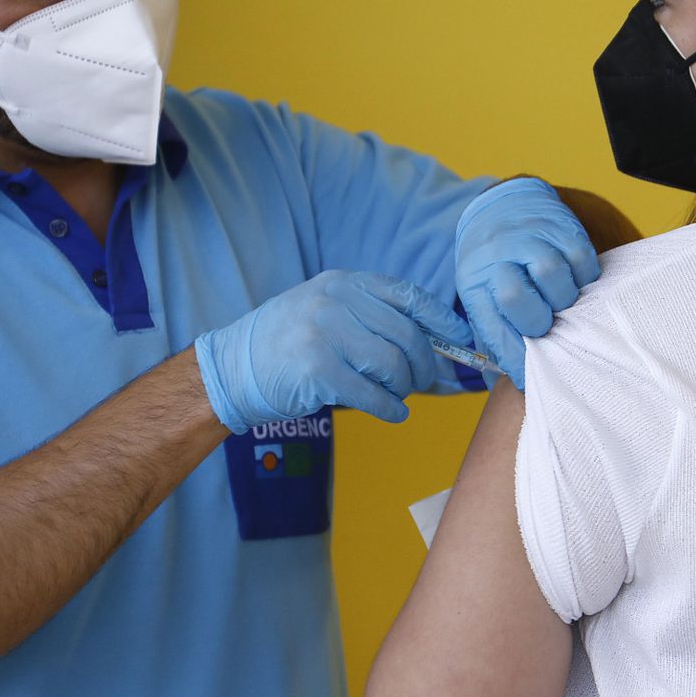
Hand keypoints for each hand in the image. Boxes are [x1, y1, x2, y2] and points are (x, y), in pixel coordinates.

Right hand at [195, 270, 471, 429]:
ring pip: (394, 365)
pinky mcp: (319, 370)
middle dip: (425, 365)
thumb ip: (374, 322)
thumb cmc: (288, 345)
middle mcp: (335, 302)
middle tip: (426, 382)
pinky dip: (391, 408)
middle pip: (407, 335)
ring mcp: (325, 334)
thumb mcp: (327, 313)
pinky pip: (374, 394)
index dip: (442, 320)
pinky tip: (393, 412)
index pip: (408, 296)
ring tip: (398, 396)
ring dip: (405, 388)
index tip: (462, 339)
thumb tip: (438, 351)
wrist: (233, 368)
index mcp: (343, 283)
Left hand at [454, 178, 601, 387]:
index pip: (492, 329)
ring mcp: (529, 238)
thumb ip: (497, 335)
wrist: (501, 207)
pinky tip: (574, 280)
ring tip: (561, 302)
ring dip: (563, 299)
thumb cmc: (496, 268)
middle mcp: (497, 257)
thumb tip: (517, 379)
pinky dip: (584, 277)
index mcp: (474, 283)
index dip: (514, 360)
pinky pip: (581, 259)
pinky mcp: (560, 226)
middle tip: (546, 325)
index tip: (530, 378)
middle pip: (517, 298)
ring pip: (552, 276)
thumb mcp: (483, 297)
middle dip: (537, 322)